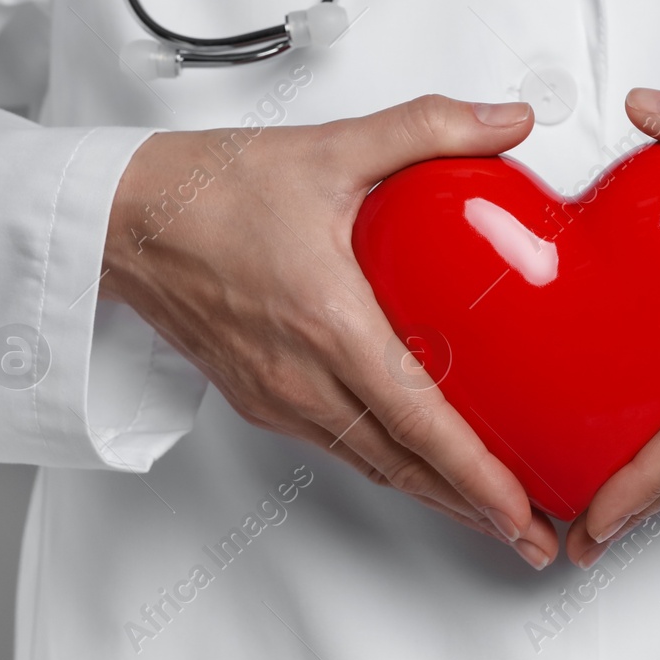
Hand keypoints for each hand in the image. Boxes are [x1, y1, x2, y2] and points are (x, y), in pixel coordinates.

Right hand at [100, 95, 559, 568]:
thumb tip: (510, 121)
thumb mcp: (332, 147)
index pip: (416, 418)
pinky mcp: (262, 398)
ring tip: (493, 517)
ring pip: (371, 465)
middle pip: (402, 464)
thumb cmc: (211, 190)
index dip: (473, 473)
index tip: (518, 508)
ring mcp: (277, 396)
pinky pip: (339, 446)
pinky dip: (390, 468)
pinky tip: (420, 468)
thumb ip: (429, 128)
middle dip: (474, 509)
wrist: (123, 218)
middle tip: (536, 538)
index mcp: (327, 321)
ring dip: (435, 496)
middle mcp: (300, 375)